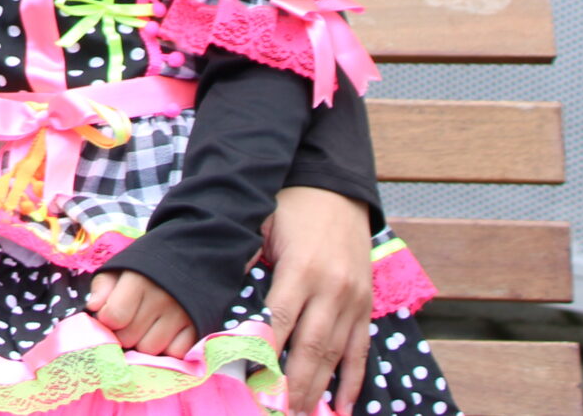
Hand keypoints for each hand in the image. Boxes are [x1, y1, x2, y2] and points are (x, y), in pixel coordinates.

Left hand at [86, 270, 197, 358]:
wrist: (191, 258)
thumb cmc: (147, 268)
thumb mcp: (121, 268)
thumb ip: (102, 287)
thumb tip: (93, 308)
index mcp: (139, 280)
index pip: (114, 317)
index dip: (107, 319)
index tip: (111, 315)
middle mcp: (161, 298)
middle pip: (129, 338)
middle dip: (123, 334)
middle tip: (129, 322)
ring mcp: (181, 315)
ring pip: (149, 349)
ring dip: (143, 343)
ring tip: (146, 327)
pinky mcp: (197, 327)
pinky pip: (174, 354)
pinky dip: (167, 349)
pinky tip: (165, 334)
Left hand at [258, 185, 373, 415]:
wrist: (337, 188)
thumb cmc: (292, 206)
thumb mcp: (263, 223)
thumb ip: (246, 257)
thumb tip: (216, 290)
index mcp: (301, 269)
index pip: (281, 320)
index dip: (267, 354)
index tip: (253, 382)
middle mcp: (331, 289)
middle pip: (310, 347)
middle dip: (293, 384)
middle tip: (277, 411)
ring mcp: (353, 301)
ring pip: (335, 355)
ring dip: (318, 389)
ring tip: (302, 414)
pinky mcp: (366, 307)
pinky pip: (360, 350)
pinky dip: (352, 381)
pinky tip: (342, 405)